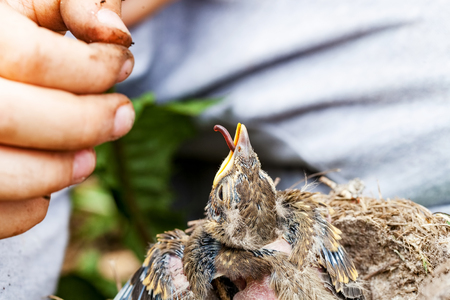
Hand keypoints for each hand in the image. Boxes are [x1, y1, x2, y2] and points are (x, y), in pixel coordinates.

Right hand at [0, 0, 134, 238]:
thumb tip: (117, 33)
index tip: (125, 65)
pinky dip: (31, 208)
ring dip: (61, 171)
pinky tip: (47, 182)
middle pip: (14, 118)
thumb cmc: (5, 37)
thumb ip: (72, 4)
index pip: (34, 59)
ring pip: (1, 174)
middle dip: (86, 123)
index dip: (97, 67)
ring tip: (90, 158)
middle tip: (122, 116)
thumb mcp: (29, 5)